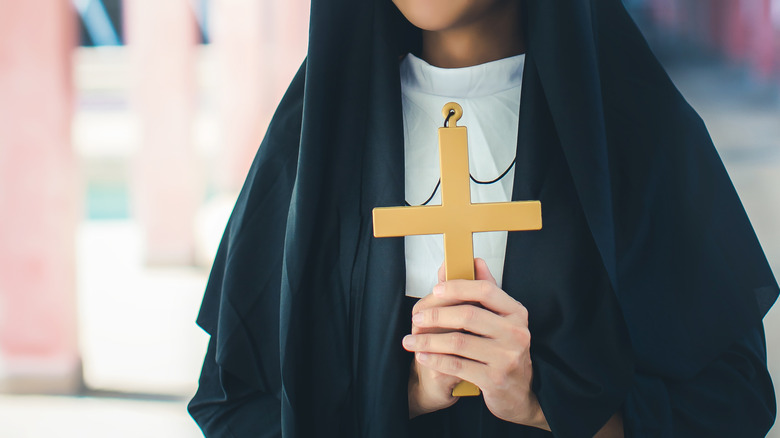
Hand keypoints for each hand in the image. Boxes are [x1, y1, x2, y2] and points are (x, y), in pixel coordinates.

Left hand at [403, 258, 548, 429]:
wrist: (520, 393)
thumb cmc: (505, 351)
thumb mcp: (501, 320)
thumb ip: (487, 292)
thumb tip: (475, 261)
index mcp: (516, 313)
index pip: (485, 290)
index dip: (457, 287)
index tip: (435, 290)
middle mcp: (516, 333)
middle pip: (468, 314)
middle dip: (435, 315)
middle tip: (416, 318)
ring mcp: (507, 357)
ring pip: (458, 342)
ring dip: (428, 341)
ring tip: (410, 341)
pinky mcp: (495, 379)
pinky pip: (457, 365)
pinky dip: (435, 359)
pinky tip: (422, 356)